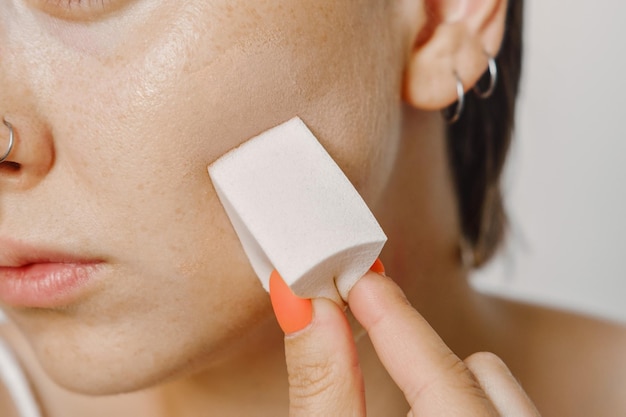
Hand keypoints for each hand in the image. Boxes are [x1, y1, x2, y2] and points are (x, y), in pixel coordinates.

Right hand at [269, 265, 540, 415]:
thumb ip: (322, 388)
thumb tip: (303, 305)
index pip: (440, 371)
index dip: (391, 315)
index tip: (357, 277)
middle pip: (482, 372)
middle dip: (422, 353)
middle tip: (370, 335)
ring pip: (501, 393)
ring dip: (452, 383)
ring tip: (404, 397)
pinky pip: (505, 412)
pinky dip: (469, 403)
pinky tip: (432, 415)